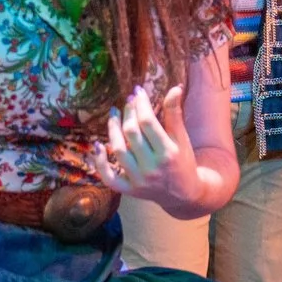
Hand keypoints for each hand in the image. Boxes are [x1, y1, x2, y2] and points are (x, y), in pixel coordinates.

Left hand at [99, 84, 199, 205]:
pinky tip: (98, 145)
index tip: (138, 92)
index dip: (140, 104)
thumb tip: (174, 87)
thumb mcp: (181, 138)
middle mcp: (152, 168)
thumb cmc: (183, 161)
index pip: (148, 122)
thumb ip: (175, 114)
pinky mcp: (129, 190)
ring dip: (113, 129)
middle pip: (131, 133)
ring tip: (114, 114)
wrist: (183, 194)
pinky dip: (100, 161)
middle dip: (128, 113)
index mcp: (168, 152)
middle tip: (128, 102)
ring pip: (118, 150)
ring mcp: (139, 180)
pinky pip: (109, 177)